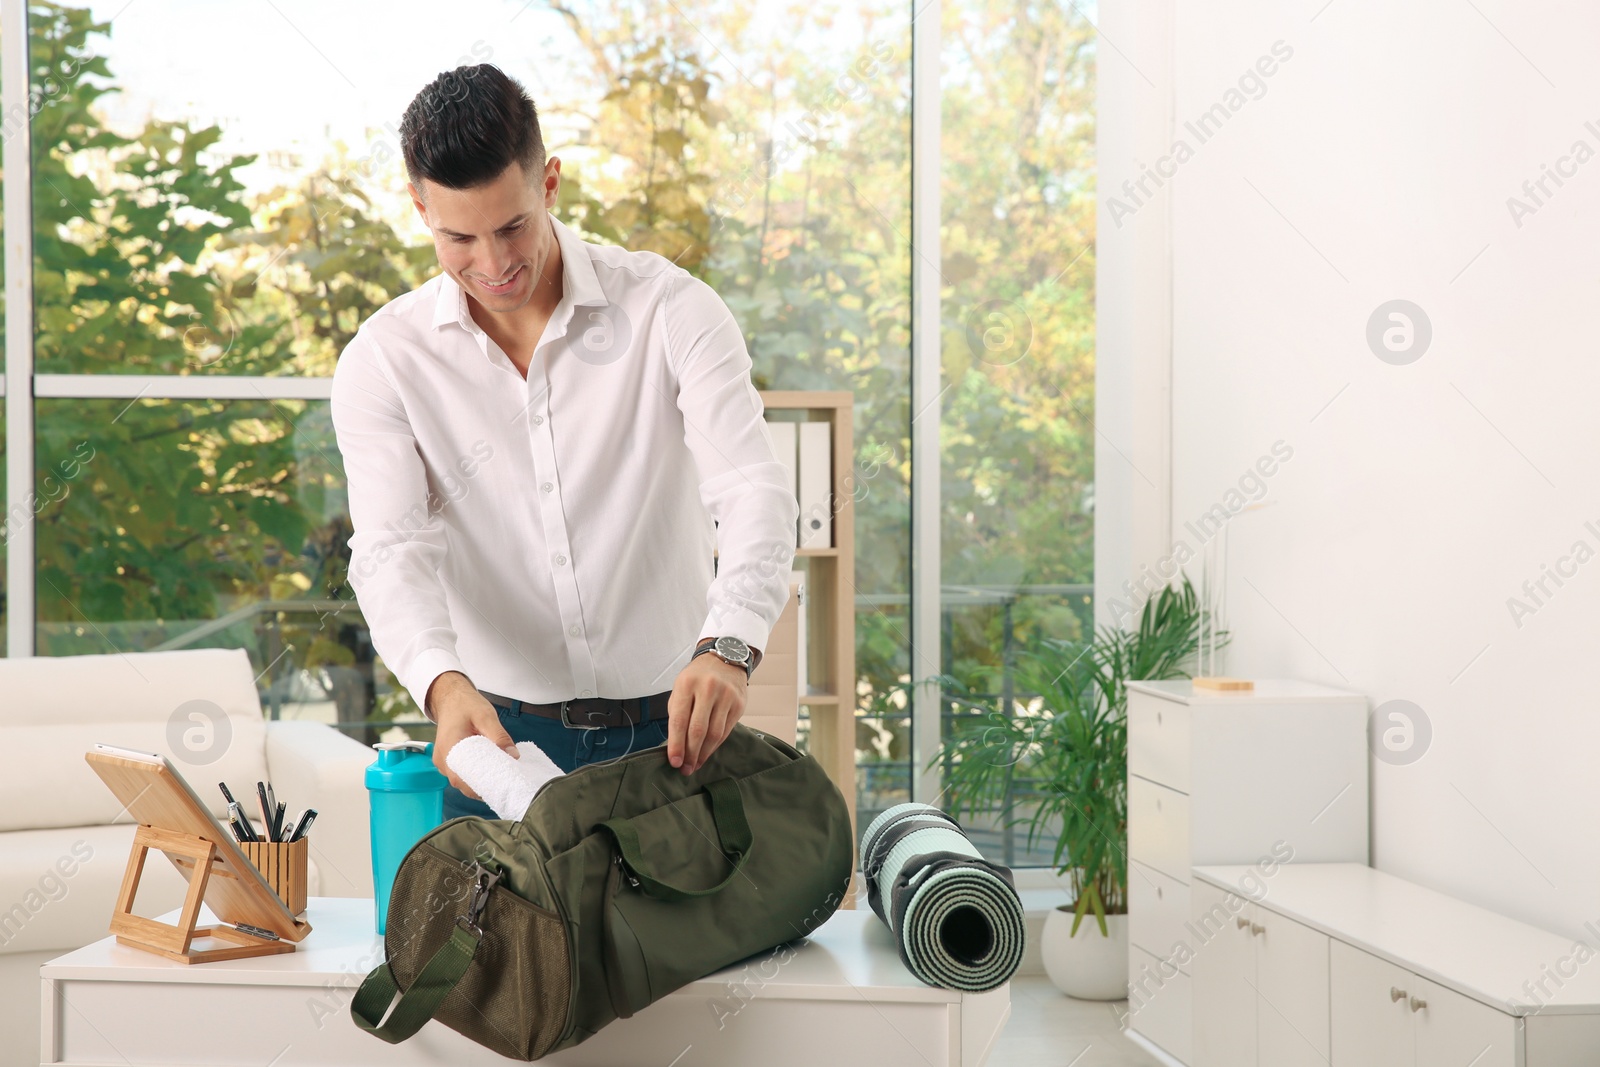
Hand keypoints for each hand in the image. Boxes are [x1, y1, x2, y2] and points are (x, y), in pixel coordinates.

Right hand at [427, 671, 517, 797]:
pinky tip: (489, 773)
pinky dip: (473, 776)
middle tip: (504, 785)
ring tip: (499, 780)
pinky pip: (460, 774)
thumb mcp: (486, 716)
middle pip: (462, 783)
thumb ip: (499, 735)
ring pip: (461, 780)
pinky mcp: (447, 760)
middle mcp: (442, 758)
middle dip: (482, 787)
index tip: (499, 788)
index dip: (480, 787)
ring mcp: (443, 761)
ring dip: (478, 782)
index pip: (462, 778)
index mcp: (448, 747)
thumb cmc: (466, 705)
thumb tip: (513, 755)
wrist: (451, 697)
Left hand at [667, 648, 747, 775]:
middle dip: (690, 753)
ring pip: (714, 733)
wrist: (724, 658)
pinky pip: (726, 731)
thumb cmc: (697, 677)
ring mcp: (726, 696)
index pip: (680, 720)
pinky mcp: (739, 704)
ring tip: (695, 764)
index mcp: (687, 684)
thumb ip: (678, 713)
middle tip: (685, 769)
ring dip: (703, 753)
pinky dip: (715, 745)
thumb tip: (676, 745)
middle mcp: (708, 689)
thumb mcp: (681, 687)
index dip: (676, 744)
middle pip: (698, 730)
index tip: (674, 761)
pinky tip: (707, 752)